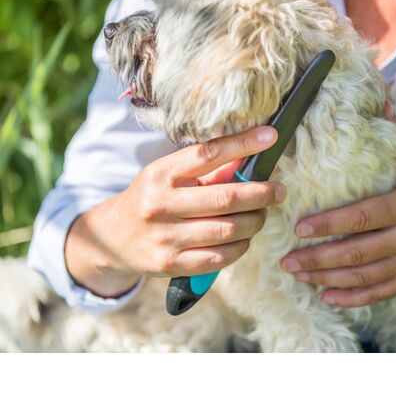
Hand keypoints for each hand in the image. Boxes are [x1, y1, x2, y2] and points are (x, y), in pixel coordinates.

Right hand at [65, 126, 286, 297]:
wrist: (111, 238)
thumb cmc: (151, 198)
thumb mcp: (168, 175)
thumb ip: (207, 169)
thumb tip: (251, 156)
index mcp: (160, 174)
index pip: (207, 153)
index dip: (243, 143)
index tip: (271, 136)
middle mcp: (160, 204)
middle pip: (226, 198)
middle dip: (262, 194)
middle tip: (278, 191)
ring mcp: (165, 237)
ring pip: (228, 230)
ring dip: (255, 222)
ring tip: (261, 214)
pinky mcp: (170, 265)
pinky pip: (220, 257)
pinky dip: (241, 246)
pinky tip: (244, 238)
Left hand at [280, 130, 395, 307]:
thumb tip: (374, 101)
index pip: (362, 217)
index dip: (330, 225)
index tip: (299, 229)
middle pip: (358, 253)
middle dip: (318, 259)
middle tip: (286, 261)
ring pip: (364, 277)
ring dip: (327, 280)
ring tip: (298, 275)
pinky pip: (380, 292)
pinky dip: (353, 298)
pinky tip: (327, 296)